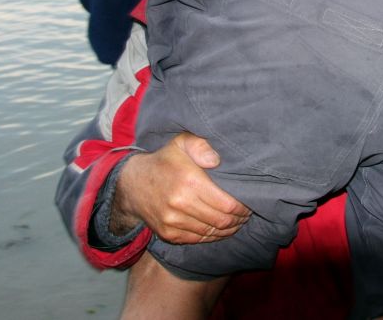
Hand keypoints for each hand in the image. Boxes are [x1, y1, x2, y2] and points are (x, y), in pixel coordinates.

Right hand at [111, 132, 250, 243]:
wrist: (132, 184)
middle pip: (221, 221)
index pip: (227, 204)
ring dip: (228, 230)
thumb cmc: (165, 160)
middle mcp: (180, 204)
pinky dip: (212, 236)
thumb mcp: (181, 142)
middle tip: (246, 214)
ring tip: (237, 221)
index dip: (242, 207)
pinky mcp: (168, 234)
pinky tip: (220, 228)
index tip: (250, 203)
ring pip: (211, 233)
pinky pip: (197, 239)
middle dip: (239, 219)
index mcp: (189, 181)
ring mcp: (173, 222)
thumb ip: (201, 146)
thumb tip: (216, 160)